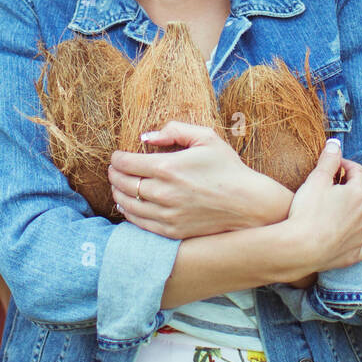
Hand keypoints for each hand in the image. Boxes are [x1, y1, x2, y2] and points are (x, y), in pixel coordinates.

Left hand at [109, 121, 290, 238]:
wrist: (247, 204)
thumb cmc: (227, 168)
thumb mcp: (206, 137)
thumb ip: (174, 130)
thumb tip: (146, 137)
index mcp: (168, 167)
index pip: (126, 163)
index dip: (116, 158)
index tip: (117, 156)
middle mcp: (163, 192)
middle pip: (122, 183)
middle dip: (114, 174)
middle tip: (114, 169)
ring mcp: (166, 214)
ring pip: (127, 204)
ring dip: (117, 193)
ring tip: (118, 186)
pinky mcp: (171, 231)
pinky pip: (139, 222)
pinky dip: (128, 212)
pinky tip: (128, 205)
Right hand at [282, 140, 361, 272]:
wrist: (300, 248)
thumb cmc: (308, 211)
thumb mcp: (317, 178)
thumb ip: (329, 159)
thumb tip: (336, 144)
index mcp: (360, 193)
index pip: (357, 171)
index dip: (343, 164)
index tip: (332, 165)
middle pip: (361, 193)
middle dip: (348, 186)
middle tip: (331, 185)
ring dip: (353, 209)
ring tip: (336, 207)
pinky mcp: (355, 254)